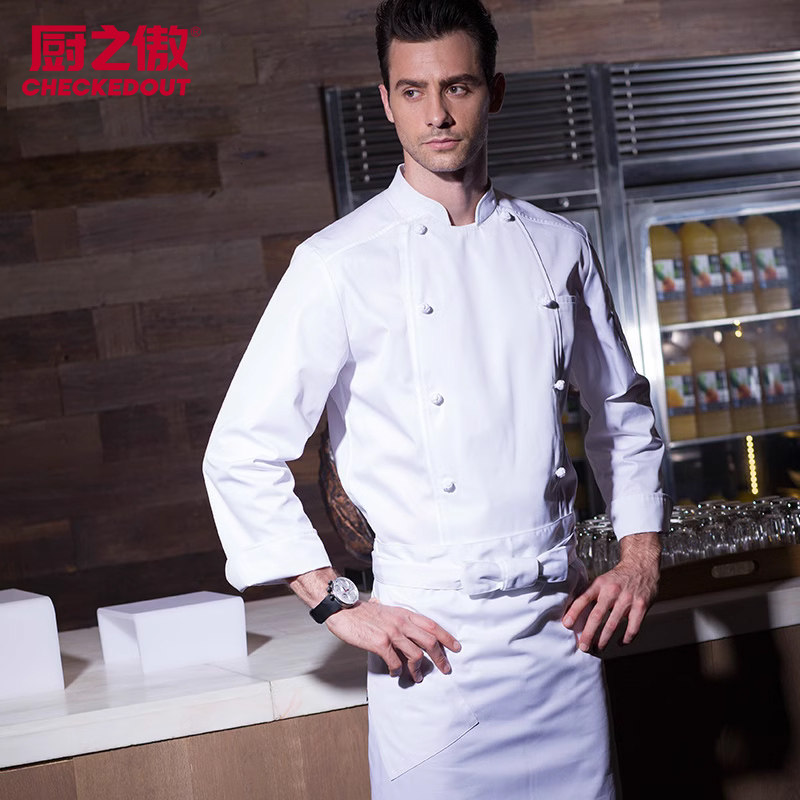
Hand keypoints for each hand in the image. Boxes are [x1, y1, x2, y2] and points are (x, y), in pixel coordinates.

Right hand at [326, 596, 460, 682]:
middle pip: (430, 641)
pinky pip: (395, 662)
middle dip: (440, 658)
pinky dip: (397, 671)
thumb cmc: (361, 611)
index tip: (456, 647)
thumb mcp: (385, 610)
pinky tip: (395, 673)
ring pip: (415, 655)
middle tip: (445, 669)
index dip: (446, 637)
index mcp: (404, 614)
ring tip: (416, 678)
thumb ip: (396, 617)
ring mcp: (392, 633)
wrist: (343, 610)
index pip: (432, 625)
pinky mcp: (380, 643)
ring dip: (418, 670)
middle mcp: (401, 623)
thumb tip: (402, 625)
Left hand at [562, 531, 660, 651]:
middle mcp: (612, 591)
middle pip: (597, 615)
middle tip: (583, 647)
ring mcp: (627, 599)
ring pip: (613, 625)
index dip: (574, 612)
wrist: (641, 565)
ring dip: (604, 640)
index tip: (566, 624)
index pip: (583, 598)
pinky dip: (625, 639)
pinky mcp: (641, 606)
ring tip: (598, 648)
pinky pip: (632, 628)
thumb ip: (591, 594)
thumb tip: (573, 612)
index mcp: (600, 584)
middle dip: (588, 634)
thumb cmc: (618, 577)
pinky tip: (620, 643)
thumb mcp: (602, 580)